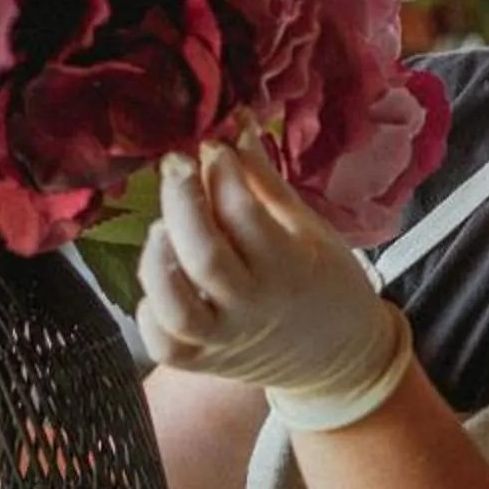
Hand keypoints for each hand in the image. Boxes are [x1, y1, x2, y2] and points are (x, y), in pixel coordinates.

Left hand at [138, 139, 413, 432]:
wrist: (339, 356)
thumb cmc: (326, 283)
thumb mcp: (309, 229)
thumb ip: (266, 182)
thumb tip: (238, 126)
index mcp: (289, 268)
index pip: (244, 213)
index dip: (222, 171)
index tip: (214, 146)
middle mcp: (253, 307)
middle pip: (203, 255)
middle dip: (182, 201)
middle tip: (177, 166)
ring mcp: (224, 340)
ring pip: (174, 303)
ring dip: (159, 257)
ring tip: (164, 227)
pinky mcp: (201, 362)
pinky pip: (161, 341)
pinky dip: (149, 308)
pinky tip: (162, 276)